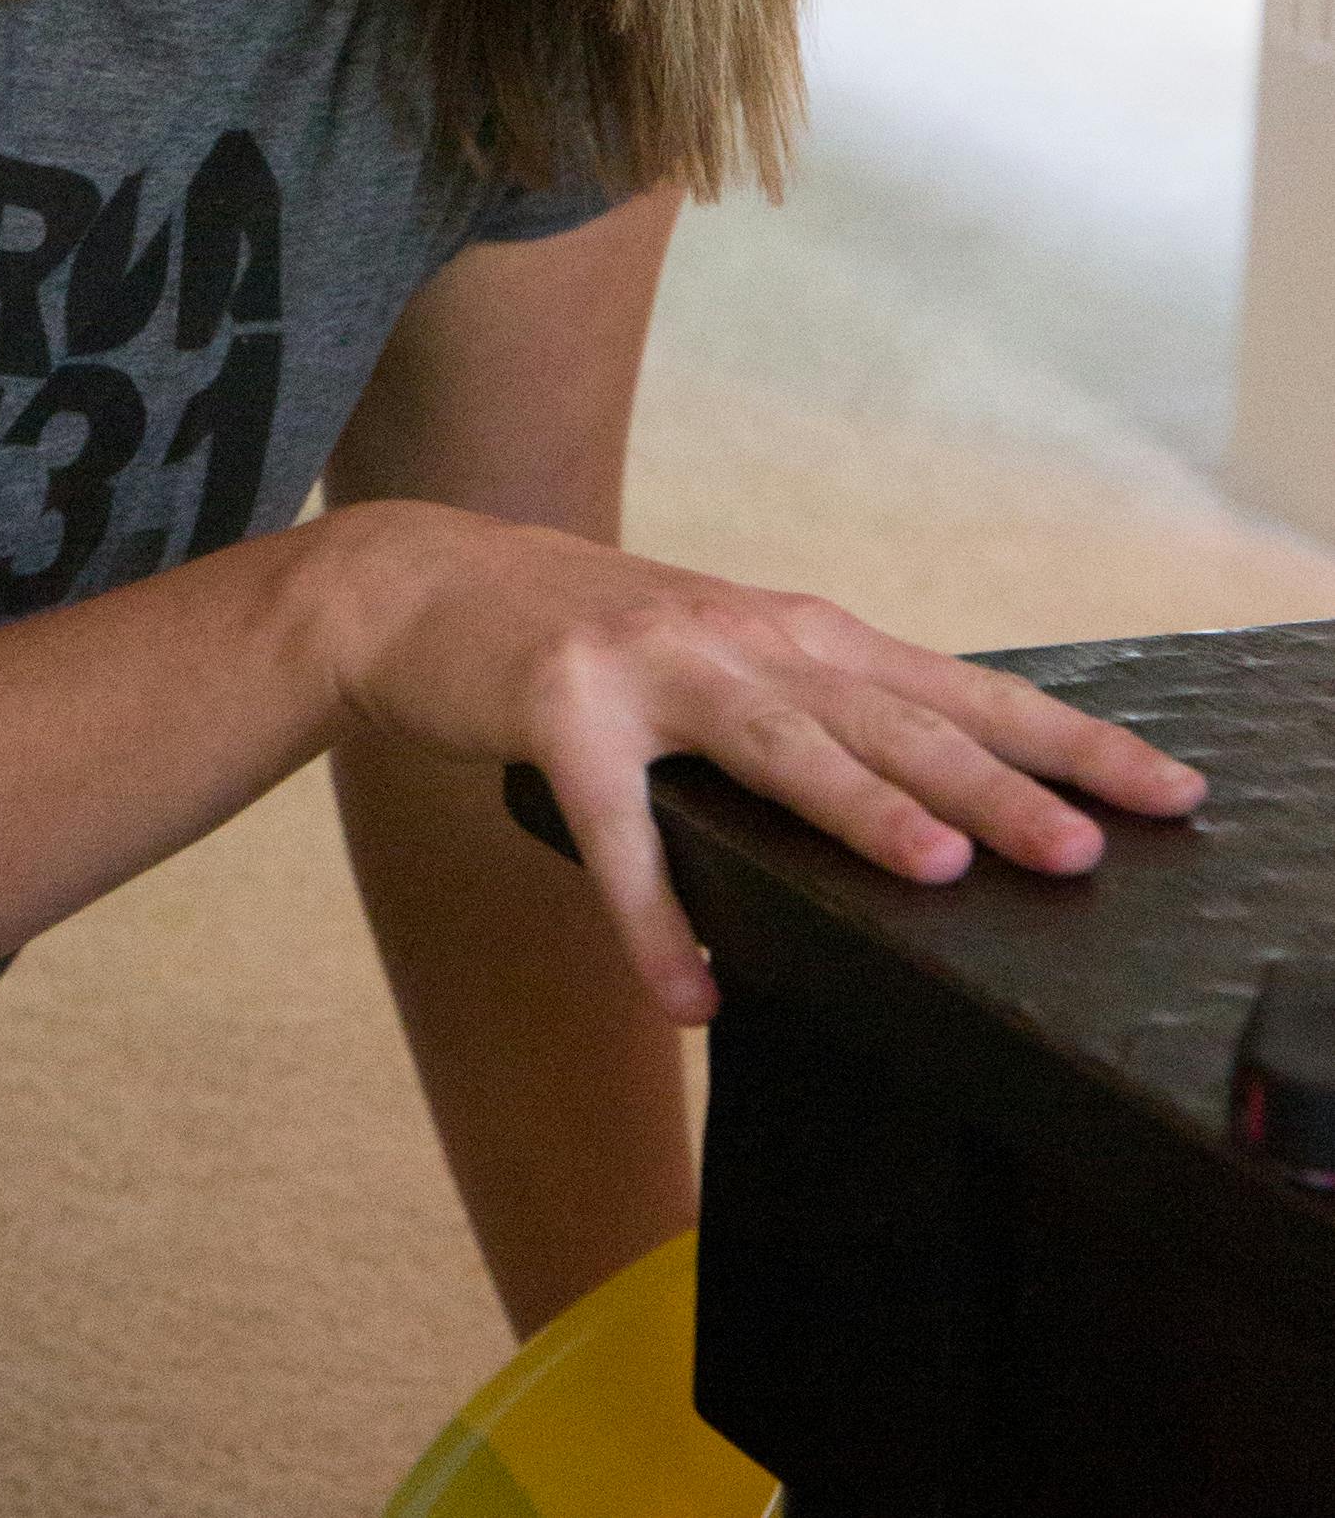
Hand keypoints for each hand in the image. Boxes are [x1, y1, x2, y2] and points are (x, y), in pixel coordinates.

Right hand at [316, 502, 1205, 1024]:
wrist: (409, 584)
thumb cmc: (572, 633)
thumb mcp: (707, 648)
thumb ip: (803, 706)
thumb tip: (926, 800)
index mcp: (783, 630)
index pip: (950, 687)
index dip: (1060, 738)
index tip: (1165, 789)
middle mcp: (730, 636)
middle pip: (886, 716)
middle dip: (994, 782)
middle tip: (1080, 850)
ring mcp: (642, 666)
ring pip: (776, 743)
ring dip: (859, 808)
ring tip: (936, 868)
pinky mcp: (556, 708)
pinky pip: (617, 832)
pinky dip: (651, 918)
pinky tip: (687, 991)